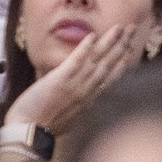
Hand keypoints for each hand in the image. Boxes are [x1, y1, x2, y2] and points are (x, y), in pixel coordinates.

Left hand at [14, 19, 145, 136]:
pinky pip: (75, 61)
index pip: (112, 77)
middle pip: (109, 65)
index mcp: (90, 100)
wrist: (29, 133)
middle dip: (121, 45)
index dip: (123, 61)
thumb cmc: (45, 127)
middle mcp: (88, 91)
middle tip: (131, 28)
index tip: (130, 47)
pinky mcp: (60, 81)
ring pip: (97, 60)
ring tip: (119, 27)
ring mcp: (75, 85)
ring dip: (109, 42)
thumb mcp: (71, 118)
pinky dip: (84, 48)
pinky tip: (92, 36)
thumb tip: (85, 94)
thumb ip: (80, 103)